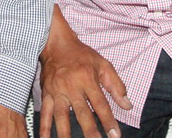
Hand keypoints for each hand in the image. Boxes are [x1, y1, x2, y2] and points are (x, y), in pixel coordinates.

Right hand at [38, 6, 130, 137]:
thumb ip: (116, 85)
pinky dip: (44, 127)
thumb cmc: (82, 55)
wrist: (55, 43)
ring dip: (66, 134)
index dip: (108, 121)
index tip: (115, 136)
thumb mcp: (103, 64)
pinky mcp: (46, 93)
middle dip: (90, 132)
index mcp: (88, 79)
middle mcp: (72, 87)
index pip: (100, 104)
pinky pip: (45, 113)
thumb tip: (127, 105)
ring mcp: (57, 91)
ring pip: (62, 116)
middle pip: (82, 113)